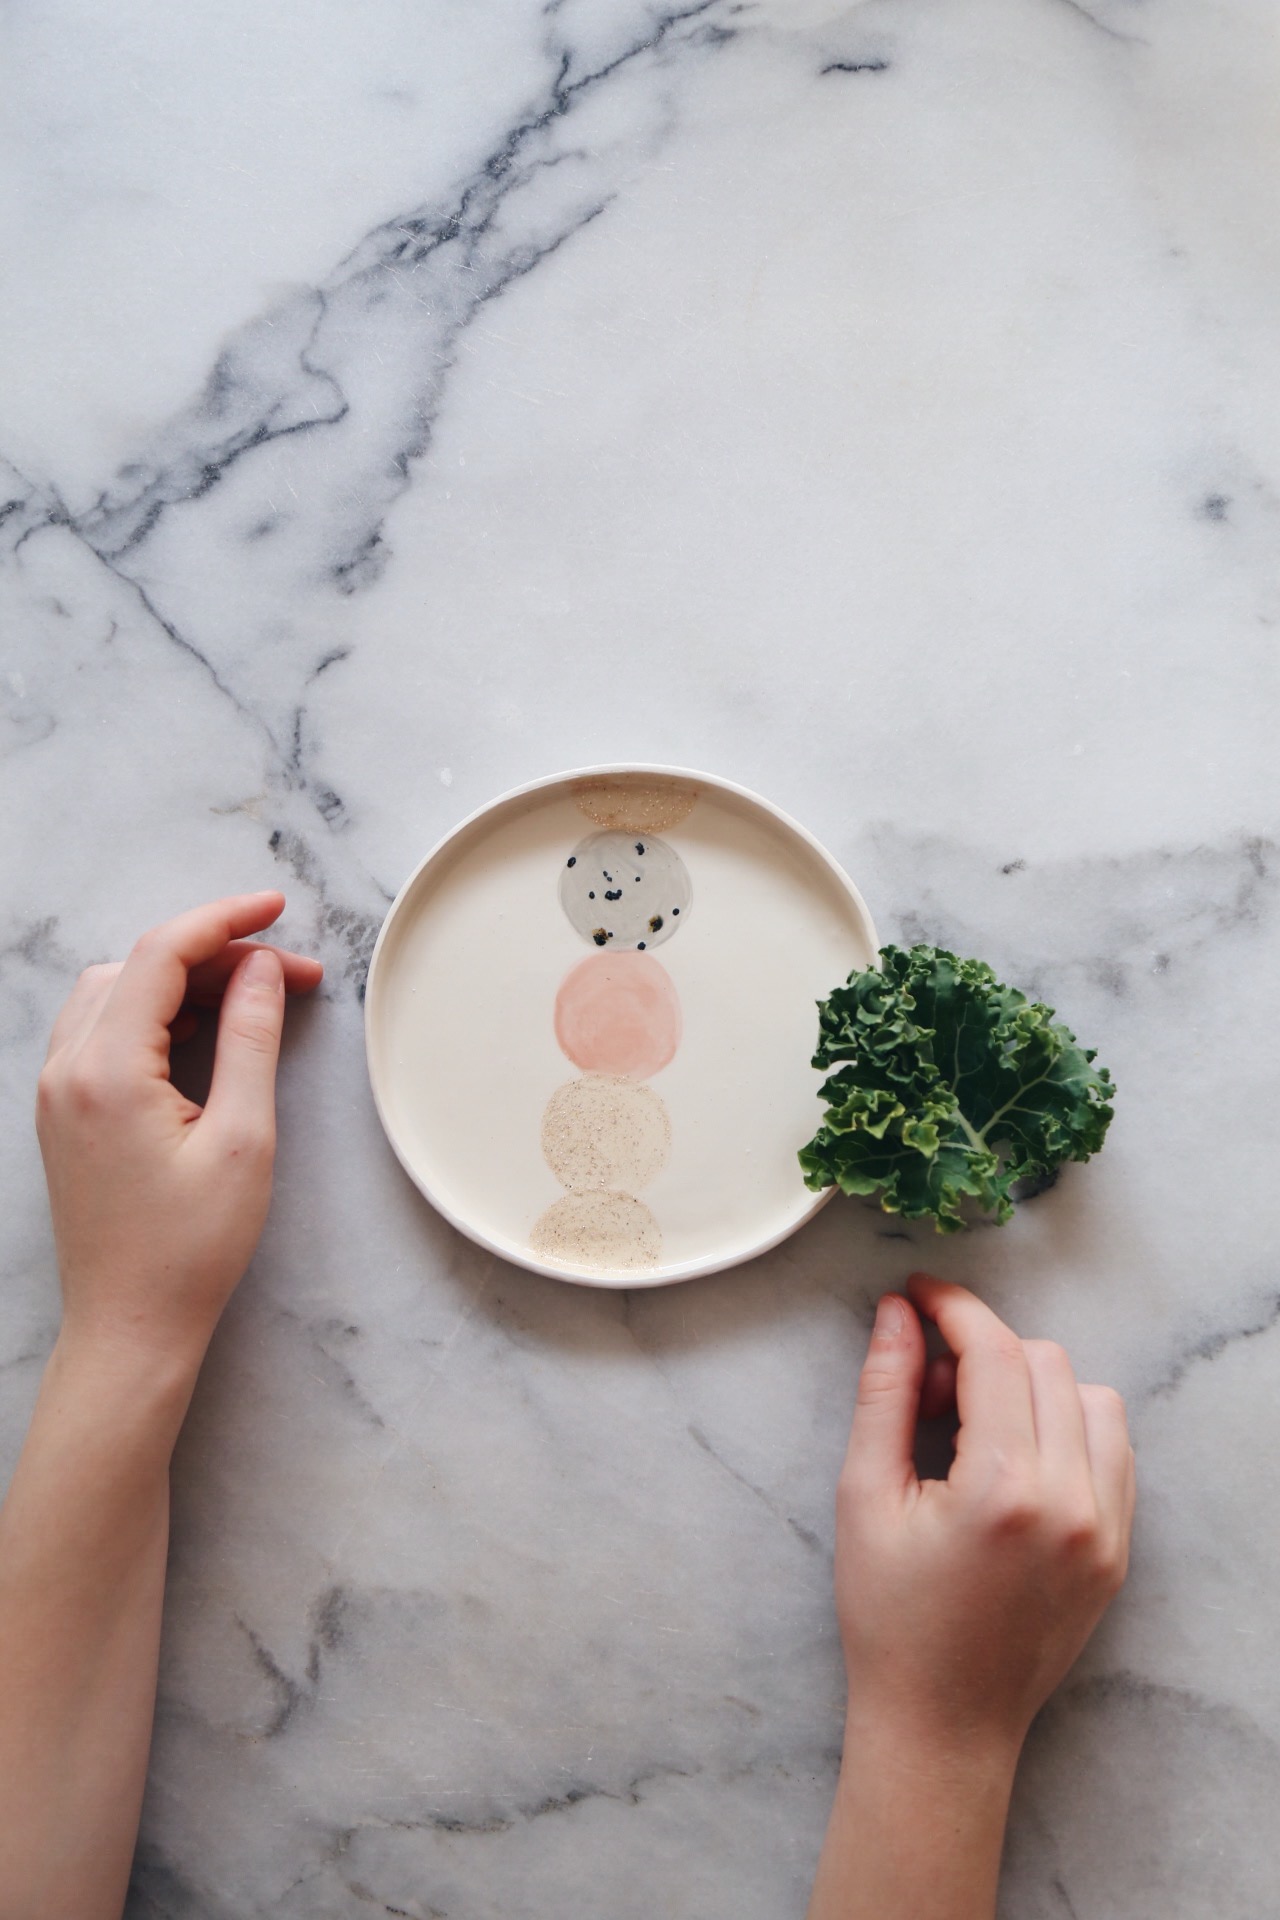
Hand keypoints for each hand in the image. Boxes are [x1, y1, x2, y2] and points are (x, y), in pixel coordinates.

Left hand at [35, 892, 322, 1373]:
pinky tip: (205, 1030)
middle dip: (216, 954)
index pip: (161, 954)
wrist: (130, 1328)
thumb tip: (262, 970)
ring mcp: (57, 1091)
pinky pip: (102, 1029)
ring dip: (183, 979)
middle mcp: (67, 1070)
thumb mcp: (243, 1138)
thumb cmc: (189, 1249)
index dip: (224, 919)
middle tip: (292, 974)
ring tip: (254, 997)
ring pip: (115, 991)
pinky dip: (155, 1011)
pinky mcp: (64, 1113)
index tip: (277, 909)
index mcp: (106, 1070)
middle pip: (138, 967)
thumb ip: (252, 1039)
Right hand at [836, 1273, 1134, 1765]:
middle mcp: (1072, 1503)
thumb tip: (896, 1314)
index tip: (917, 1294)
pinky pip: (1113, 1450)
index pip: (995, 1354)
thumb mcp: (865, 1497)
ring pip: (1091, 1397)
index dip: (953, 1308)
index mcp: (1005, 1489)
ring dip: (1033, 1386)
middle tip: (927, 1390)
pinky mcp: (1119, 1550)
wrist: (942, 1722)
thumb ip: (885, 1393)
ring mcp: (1106, 1530)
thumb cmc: (890, 1618)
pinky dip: (1068, 1428)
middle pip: (1044, 1362)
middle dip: (981, 1352)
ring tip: (974, 1429)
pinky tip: (1014, 1458)